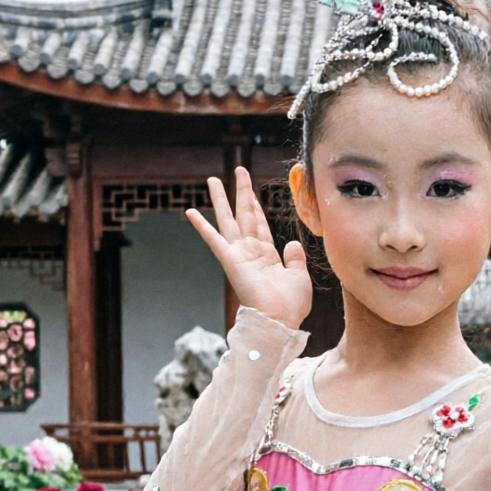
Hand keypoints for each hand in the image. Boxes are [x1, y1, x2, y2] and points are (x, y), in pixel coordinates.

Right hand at [185, 167, 313, 329]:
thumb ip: (296, 259)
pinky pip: (213, 239)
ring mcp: (239, 255)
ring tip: (213, 179)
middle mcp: (251, 252)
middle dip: (241, 192)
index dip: (256, 207)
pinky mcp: (230, 260)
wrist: (279, 321)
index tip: (251, 191)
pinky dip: (201, 226)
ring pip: (229, 219)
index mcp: (267, 256)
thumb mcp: (300, 277)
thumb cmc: (291, 306)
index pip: (260, 225)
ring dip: (221, 198)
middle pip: (245, 215)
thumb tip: (293, 242)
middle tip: (238, 170)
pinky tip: (190, 211)